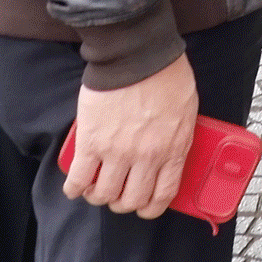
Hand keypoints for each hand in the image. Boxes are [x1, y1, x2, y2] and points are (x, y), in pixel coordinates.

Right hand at [63, 52, 196, 218]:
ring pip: (103, 194)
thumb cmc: (165, 74)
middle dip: (122, 202)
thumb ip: (178, 137)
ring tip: (96, 186)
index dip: (150, 207)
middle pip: (130, 200)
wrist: (137, 54)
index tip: (144, 206)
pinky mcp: (91, 142)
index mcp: (172, 149)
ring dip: (98, 195)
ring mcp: (117, 152)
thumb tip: (171, 153)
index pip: (162, 195)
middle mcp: (146, 157)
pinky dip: (74, 188)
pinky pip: (78, 180)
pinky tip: (75, 185)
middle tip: (117, 192)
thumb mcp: (187, 110)